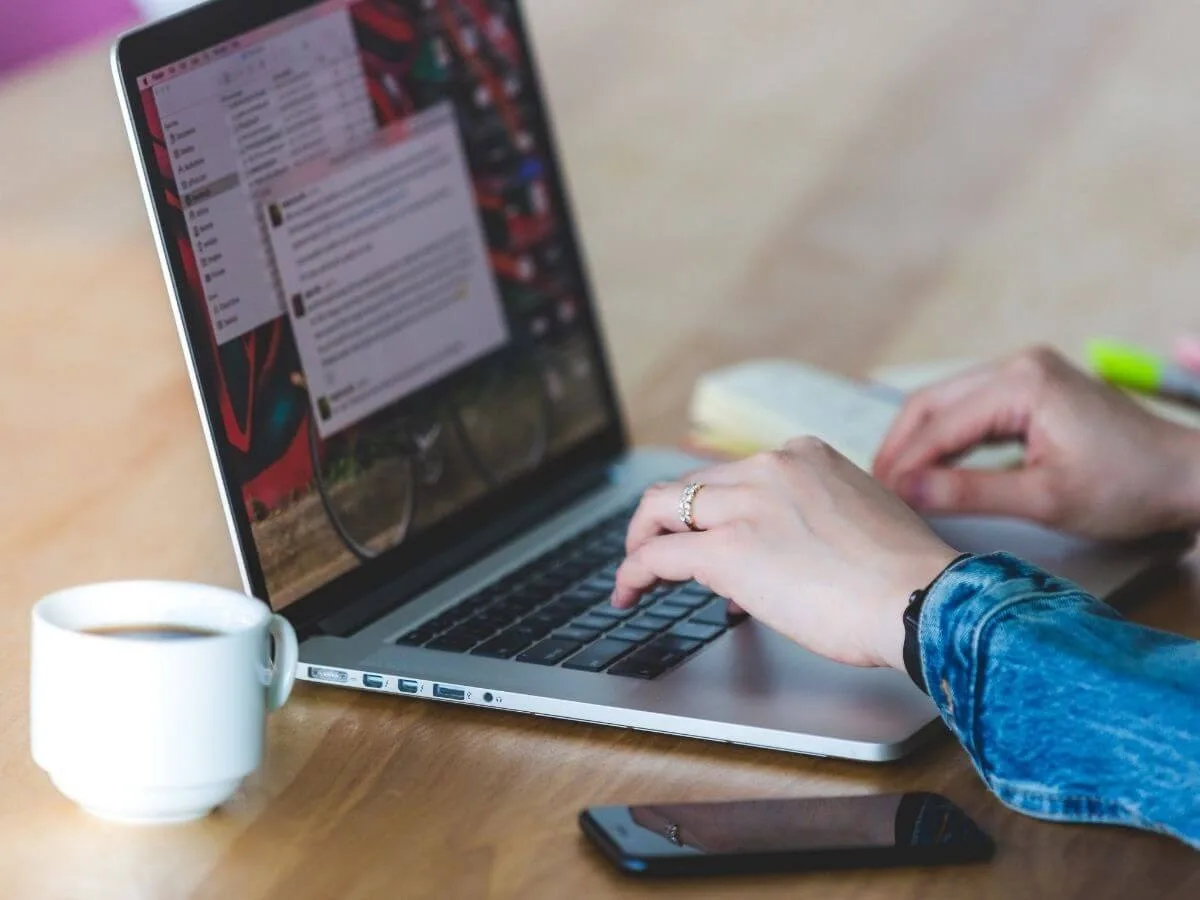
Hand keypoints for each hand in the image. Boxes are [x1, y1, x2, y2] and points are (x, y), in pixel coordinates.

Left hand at [613, 440, 958, 669]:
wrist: (919, 599)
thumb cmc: (904, 575)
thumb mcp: (859, 517)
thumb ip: (813, 517)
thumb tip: (783, 550)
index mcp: (803, 455)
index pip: (735, 475)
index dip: (717, 511)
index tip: (715, 537)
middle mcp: (769, 468)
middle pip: (691, 485)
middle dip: (667, 519)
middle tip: (656, 548)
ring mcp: (745, 504)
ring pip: (661, 507)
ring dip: (640, 540)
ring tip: (635, 572)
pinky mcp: (726, 549)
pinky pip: (657, 555)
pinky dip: (633, 571)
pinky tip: (629, 592)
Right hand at [873, 346, 1199, 539]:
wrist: (1186, 476)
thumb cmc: (1128, 488)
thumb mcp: (1044, 499)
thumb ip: (967, 492)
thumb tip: (904, 490)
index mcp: (1021, 383)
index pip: (939, 424)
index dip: (902, 463)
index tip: (876, 498)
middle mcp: (1017, 364)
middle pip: (931, 403)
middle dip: (898, 447)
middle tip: (871, 489)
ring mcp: (1025, 371)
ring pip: (946, 403)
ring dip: (917, 441)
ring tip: (892, 481)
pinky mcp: (1031, 385)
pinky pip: (970, 408)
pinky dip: (944, 437)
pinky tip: (928, 465)